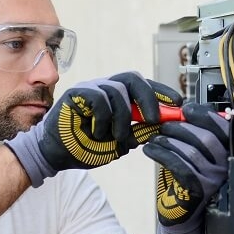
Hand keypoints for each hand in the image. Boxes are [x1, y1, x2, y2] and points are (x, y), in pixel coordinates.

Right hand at [6, 72, 181, 186]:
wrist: (55, 155)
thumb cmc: (85, 148)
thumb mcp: (119, 143)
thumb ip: (138, 133)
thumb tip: (161, 126)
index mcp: (117, 98)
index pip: (143, 86)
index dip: (162, 92)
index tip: (178, 103)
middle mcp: (104, 88)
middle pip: (133, 78)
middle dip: (149, 97)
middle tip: (155, 119)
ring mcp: (90, 88)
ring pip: (117, 90)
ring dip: (122, 118)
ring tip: (116, 137)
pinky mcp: (76, 93)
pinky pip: (99, 98)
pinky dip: (103, 118)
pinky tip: (97, 132)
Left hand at [142, 103, 229, 233]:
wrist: (182, 213)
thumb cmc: (186, 179)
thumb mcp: (194, 153)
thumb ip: (193, 133)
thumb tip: (180, 110)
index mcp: (227, 152)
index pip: (222, 127)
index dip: (203, 114)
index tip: (185, 109)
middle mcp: (224, 166)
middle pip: (206, 137)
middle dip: (180, 127)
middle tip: (163, 126)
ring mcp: (212, 179)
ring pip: (190, 151)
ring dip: (168, 140)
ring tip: (154, 139)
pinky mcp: (196, 190)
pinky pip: (178, 166)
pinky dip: (161, 154)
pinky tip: (150, 150)